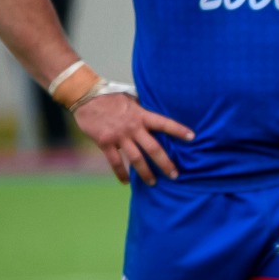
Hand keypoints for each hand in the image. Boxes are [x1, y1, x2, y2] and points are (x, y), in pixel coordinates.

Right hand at [75, 93, 193, 184]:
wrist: (86, 97)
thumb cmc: (111, 97)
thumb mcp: (131, 99)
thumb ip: (143, 109)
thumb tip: (157, 113)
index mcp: (142, 115)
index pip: (164, 123)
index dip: (179, 130)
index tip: (192, 137)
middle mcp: (133, 127)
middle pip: (153, 148)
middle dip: (165, 163)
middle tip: (175, 175)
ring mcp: (119, 136)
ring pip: (136, 159)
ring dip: (145, 172)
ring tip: (153, 183)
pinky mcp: (105, 142)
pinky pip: (115, 161)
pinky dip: (121, 173)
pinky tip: (126, 182)